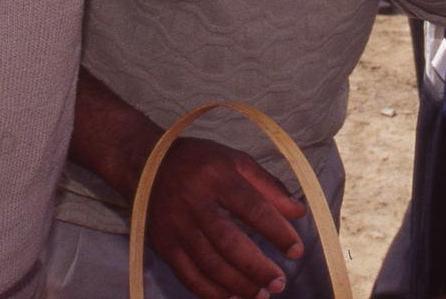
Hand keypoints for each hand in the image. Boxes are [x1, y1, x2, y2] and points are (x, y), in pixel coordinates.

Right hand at [144, 137, 307, 298]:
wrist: (146, 165)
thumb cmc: (199, 162)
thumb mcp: (235, 161)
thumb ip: (269, 186)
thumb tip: (299, 212)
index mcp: (217, 177)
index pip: (252, 208)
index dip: (277, 232)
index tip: (296, 250)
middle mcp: (194, 202)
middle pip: (228, 242)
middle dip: (257, 267)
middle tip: (279, 282)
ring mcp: (176, 226)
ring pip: (209, 263)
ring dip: (238, 284)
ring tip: (261, 294)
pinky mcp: (164, 244)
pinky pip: (188, 275)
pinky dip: (210, 291)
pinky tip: (231, 296)